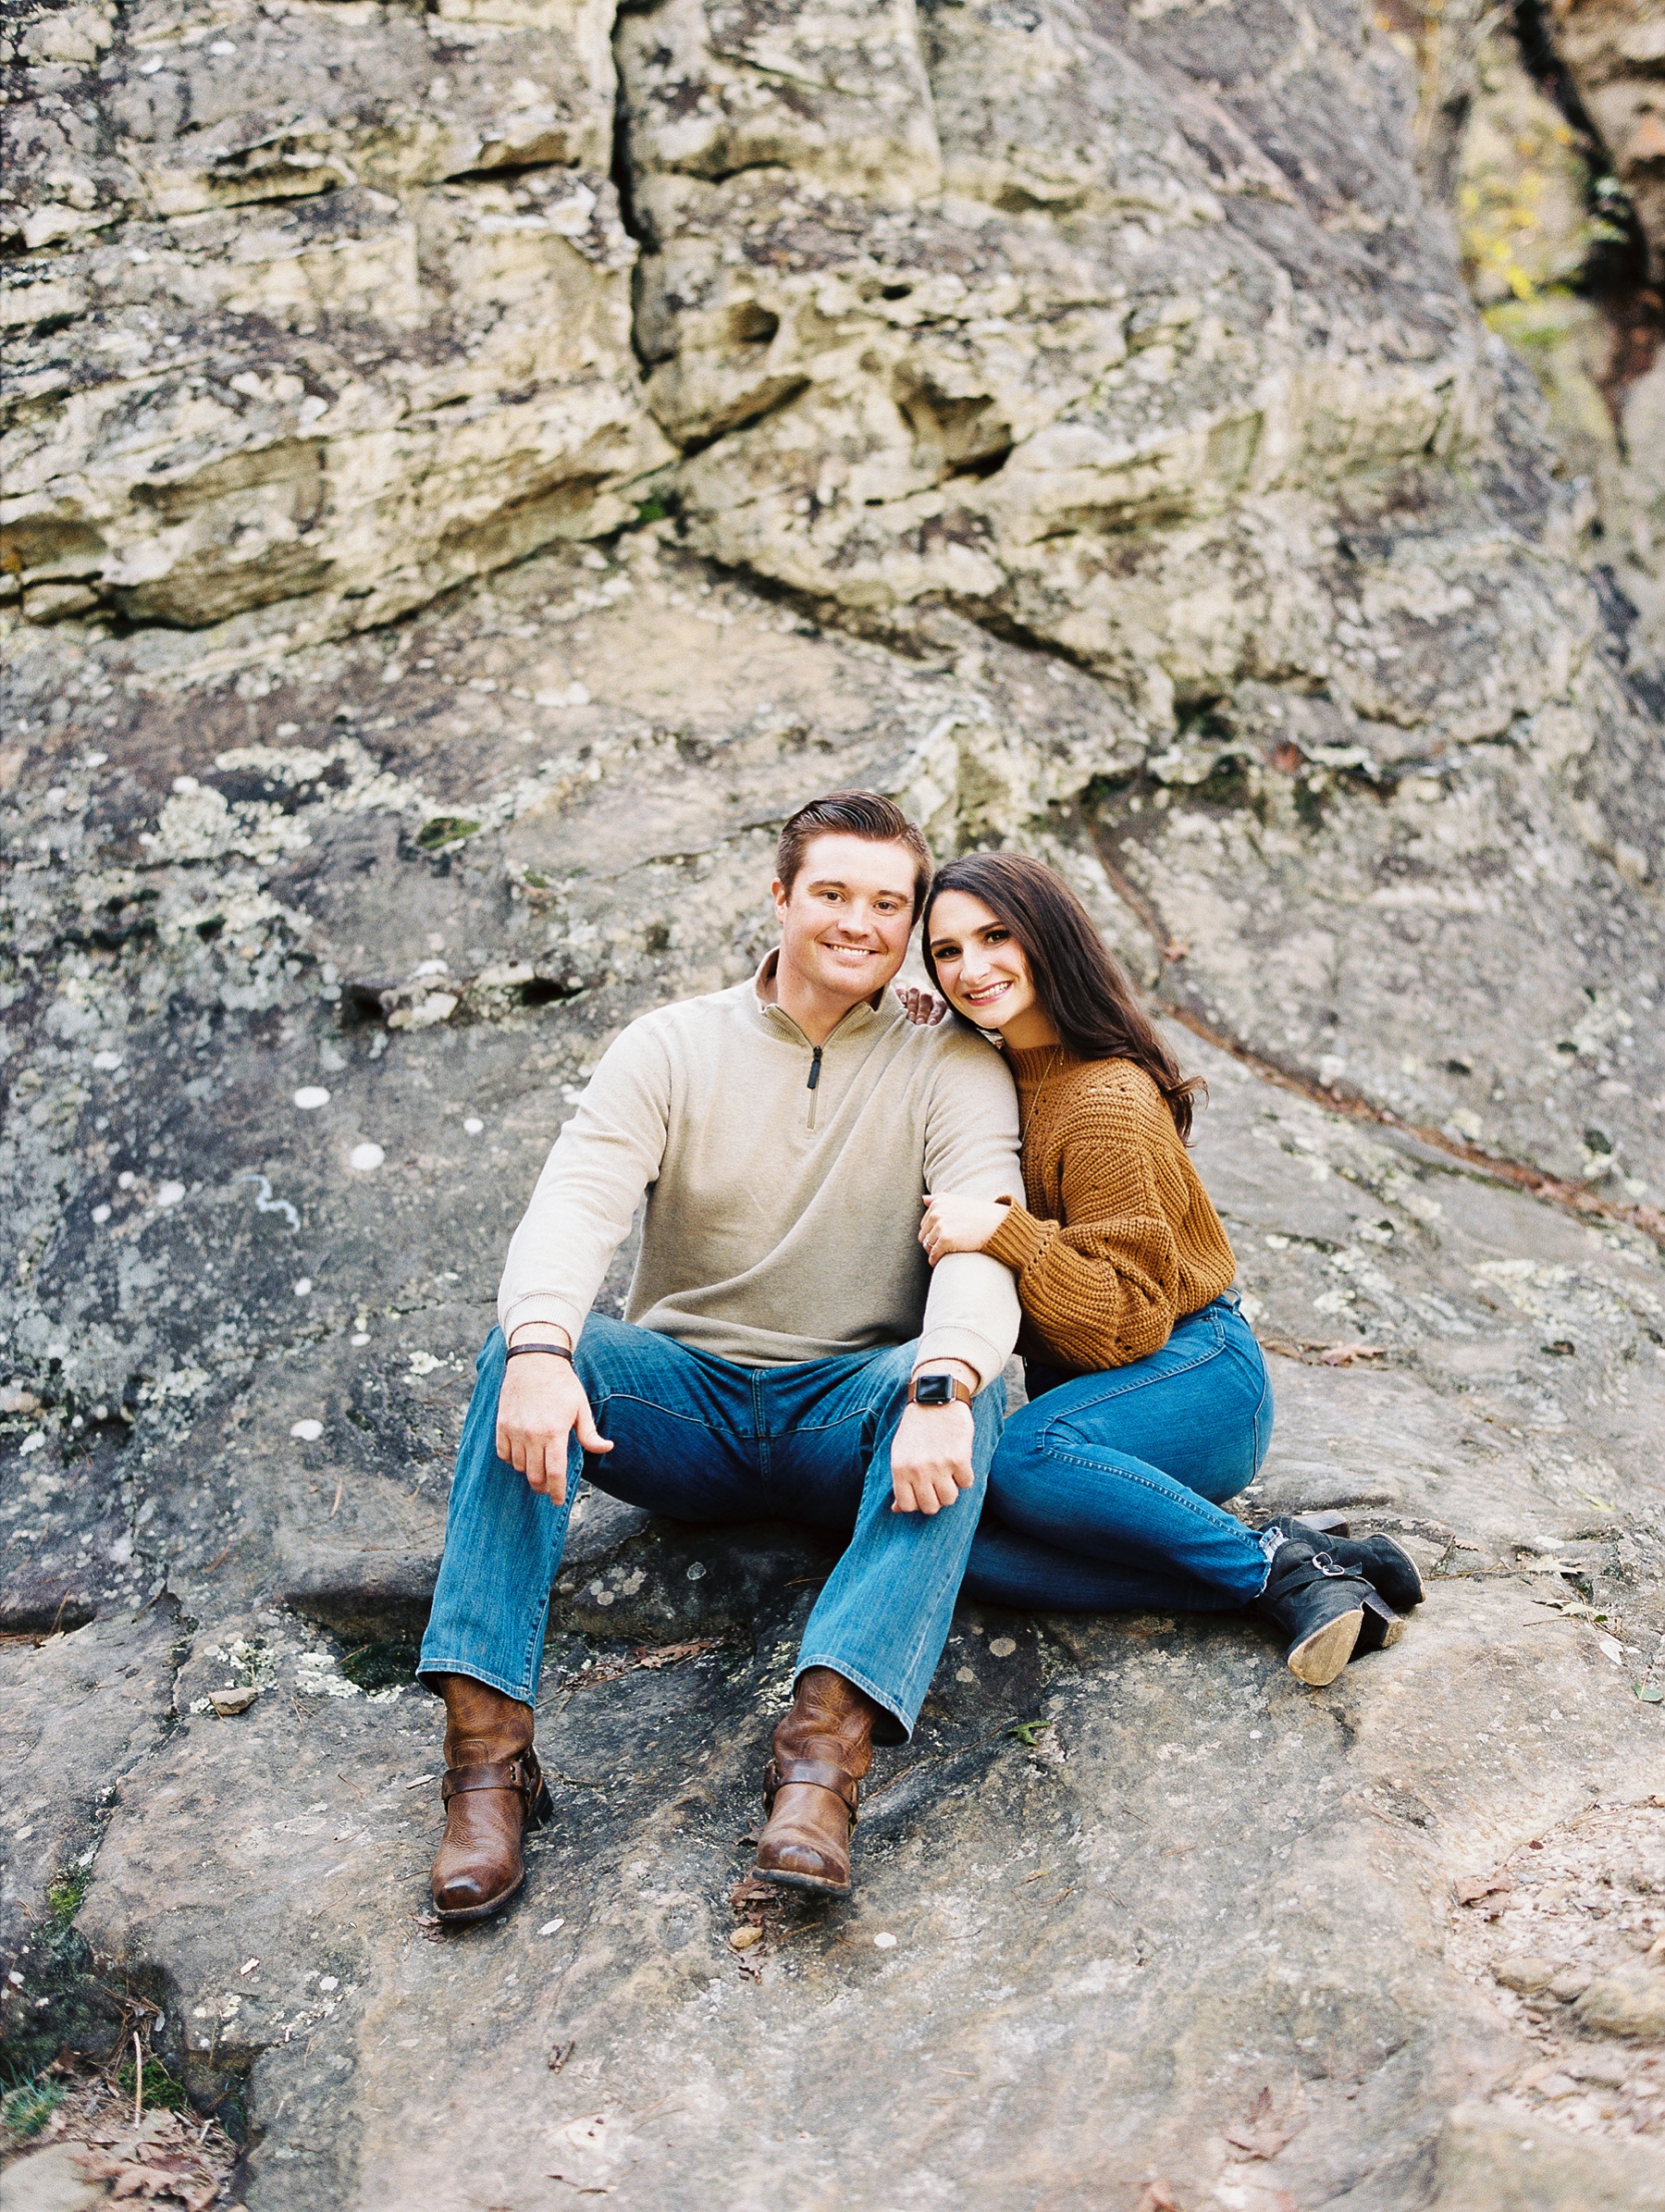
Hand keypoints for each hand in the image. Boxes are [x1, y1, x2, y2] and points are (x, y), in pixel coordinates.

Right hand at [496, 1331, 611, 1501]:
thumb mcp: (581, 1407)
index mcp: (554, 1432)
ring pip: (519, 1466)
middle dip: (543, 1487)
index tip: (559, 1501)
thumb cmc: (562, 1383)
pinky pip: (503, 1453)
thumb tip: (607, 1448)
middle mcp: (532, 1434)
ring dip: (529, 1472)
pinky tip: (522, 1456)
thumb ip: (590, 1434)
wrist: (535, 1360)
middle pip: (535, 1475)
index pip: (555, 1473)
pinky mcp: (502, 1424)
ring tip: (538, 1467)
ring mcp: (514, 1430)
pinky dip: (512, 1460)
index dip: (557, 1492)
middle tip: (549, 1488)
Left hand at [889, 1367, 977, 1513]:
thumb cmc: (916, 1428)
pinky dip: (965, 1475)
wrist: (936, 1398)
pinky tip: (959, 1461)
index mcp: (900, 1469)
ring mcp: (939, 1465)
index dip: (916, 1503)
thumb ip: (898, 1482)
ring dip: (952, 1488)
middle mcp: (918, 1470)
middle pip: (931, 1507)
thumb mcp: (899, 1453)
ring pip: (950, 1499)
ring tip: (948, 1473)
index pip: (907, 1506)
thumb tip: (896, 1510)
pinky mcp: (960, 1458)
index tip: (922, 1492)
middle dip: (935, 1498)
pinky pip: (967, 1483)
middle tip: (937, 1483)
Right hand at [893, 982, 946, 1025]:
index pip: (939, 1004)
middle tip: (919, 1022)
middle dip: (922, 1010)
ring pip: (914, 991)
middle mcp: (926, 992)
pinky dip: (901, 993)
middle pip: (926, 996)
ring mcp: (914, 989)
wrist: (916, 1005)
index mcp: (937, 1000)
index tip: (931, 1023)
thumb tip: (930, 1024)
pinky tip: (902, 1000)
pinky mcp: (902, 988)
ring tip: (911, 1017)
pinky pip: (901, 988)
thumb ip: (932, 1021)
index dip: (935, 1014)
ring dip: (912, 1005)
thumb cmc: (925, 1018)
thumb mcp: (932, 1020)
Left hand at [919, 1191, 1009, 1262]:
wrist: (997, 1224)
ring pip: (927, 1246)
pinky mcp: (945, 1240)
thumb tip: (924, 1199)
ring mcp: (940, 1226)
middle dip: (931, 1242)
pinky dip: (934, 1260)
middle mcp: (936, 1213)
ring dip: (933, 1252)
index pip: (925, 1223)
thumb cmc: (980, 1213)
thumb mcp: (958, 1200)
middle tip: (943, 1248)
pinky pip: (933, 1255)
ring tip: (943, 1255)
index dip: (932, 1233)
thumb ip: (939, 1198)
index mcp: (938, 1203)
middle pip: (924, 1235)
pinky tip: (940, 1262)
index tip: (942, 1238)